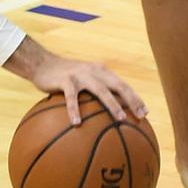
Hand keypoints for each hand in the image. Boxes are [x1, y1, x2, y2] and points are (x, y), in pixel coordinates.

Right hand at [4, 37, 146, 124]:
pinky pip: (72, 98)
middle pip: (118, 86)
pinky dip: (75, 110)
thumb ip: (95, 94)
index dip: (136, 98)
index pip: (123, 85)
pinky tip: (76, 123)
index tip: (145, 112)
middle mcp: (95, 71)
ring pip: (101, 90)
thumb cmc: (65, 78)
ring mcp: (81, 75)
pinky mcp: (66, 80)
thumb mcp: (83, 81)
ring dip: (112, 104)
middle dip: (132, 100)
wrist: (42, 64)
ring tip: (120, 118)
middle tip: (140, 116)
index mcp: (102, 72)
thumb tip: (107, 117)